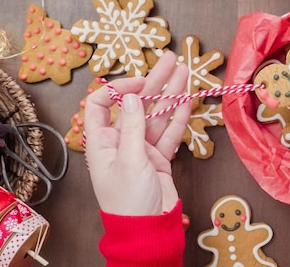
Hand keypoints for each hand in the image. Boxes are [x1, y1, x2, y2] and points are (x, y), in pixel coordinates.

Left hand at [84, 51, 191, 215]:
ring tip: (184, 72)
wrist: (148, 230)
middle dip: (154, 82)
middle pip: (137, 104)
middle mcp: (121, 141)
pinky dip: (179, 117)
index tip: (139, 82)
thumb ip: (133, 127)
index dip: (119, 89)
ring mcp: (142, 149)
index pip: (102, 105)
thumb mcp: (128, 161)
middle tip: (170, 60)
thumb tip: (133, 97)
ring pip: (157, 115)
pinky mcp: (159, 158)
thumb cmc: (128, 201)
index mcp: (102, 142)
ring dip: (171, 94)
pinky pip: (170, 133)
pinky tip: (187, 100)